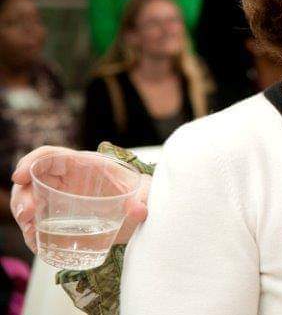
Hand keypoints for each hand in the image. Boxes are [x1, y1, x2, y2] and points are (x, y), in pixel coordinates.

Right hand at [10, 146, 150, 252]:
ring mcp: (62, 197)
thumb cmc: (139, 193)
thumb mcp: (143, 194)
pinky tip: (37, 243)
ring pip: (32, 201)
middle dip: (23, 196)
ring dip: (25, 216)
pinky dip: (33, 232)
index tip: (19, 176)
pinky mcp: (60, 217)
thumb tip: (139, 210)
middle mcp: (68, 179)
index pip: (50, 156)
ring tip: (32, 233)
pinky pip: (39, 222)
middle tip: (28, 216)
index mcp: (85, 165)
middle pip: (34, 180)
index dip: (31, 162)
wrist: (142, 207)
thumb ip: (143, 199)